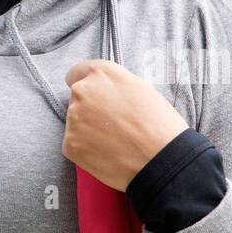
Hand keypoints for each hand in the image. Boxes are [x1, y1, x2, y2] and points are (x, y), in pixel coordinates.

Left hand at [62, 59, 188, 190]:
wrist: (161, 160)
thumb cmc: (159, 125)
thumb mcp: (140, 89)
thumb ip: (114, 86)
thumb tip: (105, 93)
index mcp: (100, 73)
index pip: (76, 73)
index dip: (87, 87)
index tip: (93, 98)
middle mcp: (82, 90)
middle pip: (76, 99)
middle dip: (89, 110)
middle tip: (111, 126)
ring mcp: (73, 117)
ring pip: (76, 123)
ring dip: (88, 130)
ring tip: (115, 142)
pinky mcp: (70, 143)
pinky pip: (75, 145)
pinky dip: (87, 150)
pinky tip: (108, 155)